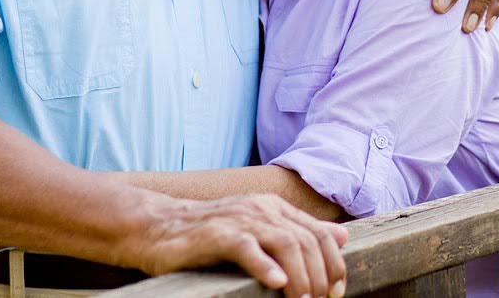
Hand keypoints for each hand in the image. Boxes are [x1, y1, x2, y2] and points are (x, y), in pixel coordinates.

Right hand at [127, 193, 348, 297]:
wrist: (156, 227)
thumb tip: (342, 236)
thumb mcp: (259, 229)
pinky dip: (264, 265)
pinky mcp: (216, 234)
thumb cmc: (209, 235)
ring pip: (285, 243)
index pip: (320, 233)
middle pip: (307, 241)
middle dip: (320, 276)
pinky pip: (247, 247)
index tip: (337, 292)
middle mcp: (262, 209)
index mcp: (275, 208)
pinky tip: (276, 283)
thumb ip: (299, 231)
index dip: (335, 264)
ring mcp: (240, 219)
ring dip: (300, 276)